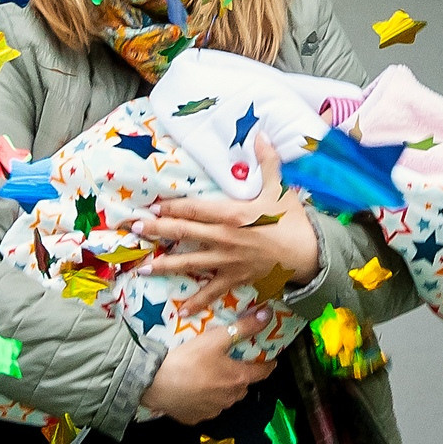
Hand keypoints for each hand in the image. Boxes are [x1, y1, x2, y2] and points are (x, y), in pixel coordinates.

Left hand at [140, 137, 319, 308]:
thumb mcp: (279, 188)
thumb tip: (260, 133)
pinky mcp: (235, 279)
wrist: (309, 254)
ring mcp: (227, 261)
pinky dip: (197, 301)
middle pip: (183, 233)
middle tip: (133, 229)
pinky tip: (180, 309)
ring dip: (164, 265)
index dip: (171, 208)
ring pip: (189, 263)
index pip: (193, 209)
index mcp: (231, 214)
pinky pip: (212, 291)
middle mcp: (223, 238)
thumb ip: (267, 161)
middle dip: (156, 231)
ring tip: (141, 268)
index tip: (152, 207)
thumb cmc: (293, 220)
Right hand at [141, 308, 273, 423]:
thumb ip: (242, 328)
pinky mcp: (196, 418)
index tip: (269, 359)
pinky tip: (192, 390)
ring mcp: (213, 411)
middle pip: (243, 386)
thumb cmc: (187, 359)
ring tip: (208, 376)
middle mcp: (230, 398)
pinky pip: (206, 408)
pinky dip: (204, 400)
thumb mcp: (215, 339)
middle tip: (229, 363)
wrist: (154, 383)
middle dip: (240, 376)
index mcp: (238, 379)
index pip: (263, 373)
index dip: (268, 364)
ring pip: (225, 398)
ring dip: (222, 389)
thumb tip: (267, 316)